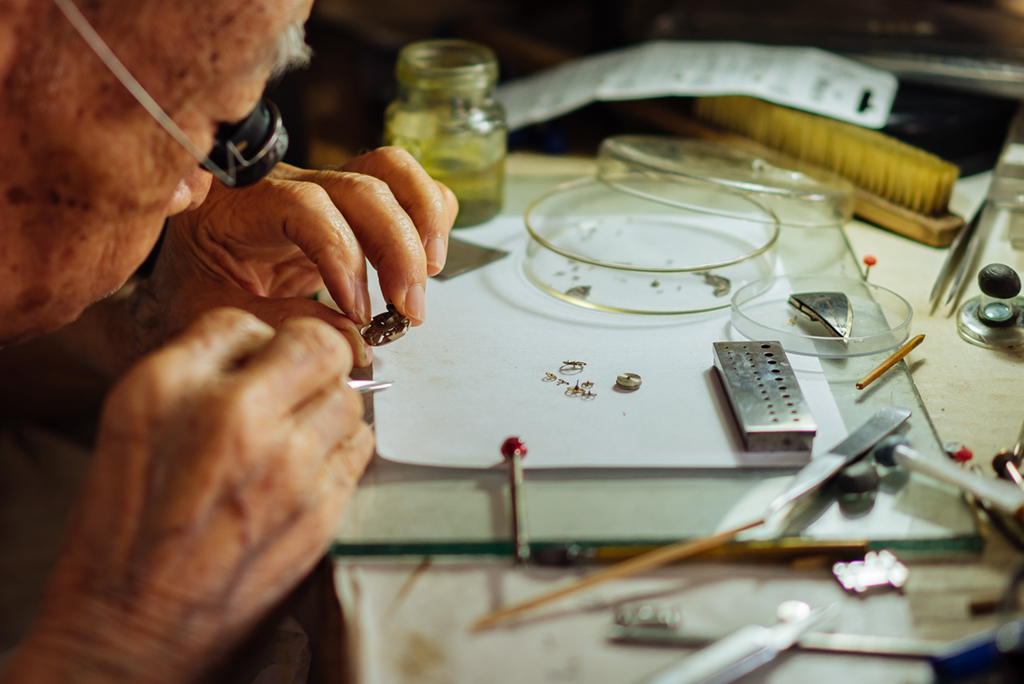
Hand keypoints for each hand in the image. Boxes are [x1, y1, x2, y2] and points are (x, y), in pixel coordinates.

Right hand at [4, 309, 373, 683]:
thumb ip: (193, 372)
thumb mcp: (131, 425)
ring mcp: (285, 462)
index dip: (258, 341)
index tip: (260, 360)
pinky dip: (343, 446)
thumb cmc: (124, 532)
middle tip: (303, 378)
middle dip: (316, 356)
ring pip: (350, 394)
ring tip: (299, 433)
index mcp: (171, 387)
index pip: (246, 321)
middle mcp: (232, 414)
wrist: (132, 629)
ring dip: (330, 405)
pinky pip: (360, 445)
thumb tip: (258, 345)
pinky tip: (310, 466)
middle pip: (318, 343)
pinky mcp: (321, 506)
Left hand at [142, 148, 456, 364]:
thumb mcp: (215, 318)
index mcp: (237, 206)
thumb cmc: (193, 295)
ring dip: (424, 221)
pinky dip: (430, 215)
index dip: (341, 256)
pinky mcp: (349, 206)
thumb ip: (278, 324)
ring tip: (428, 277)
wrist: (188, 281)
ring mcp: (321, 189)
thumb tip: (350, 338)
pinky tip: (427, 261)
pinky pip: (404, 185)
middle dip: (397, 247)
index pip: (305, 207)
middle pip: (361, 186)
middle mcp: (284, 185)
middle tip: (408, 308)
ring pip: (390, 170)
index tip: (356, 310)